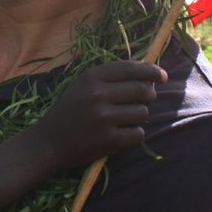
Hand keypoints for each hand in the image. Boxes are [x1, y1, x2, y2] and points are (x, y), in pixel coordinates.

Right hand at [33, 60, 166, 171]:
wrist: (49, 142)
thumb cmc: (69, 111)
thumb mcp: (82, 86)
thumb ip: (109, 78)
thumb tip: (148, 75)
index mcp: (91, 77)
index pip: (130, 69)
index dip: (150, 71)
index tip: (162, 75)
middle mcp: (98, 95)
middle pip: (141, 90)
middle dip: (149, 95)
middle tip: (145, 99)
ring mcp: (104, 118)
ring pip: (142, 112)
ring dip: (140, 116)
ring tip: (126, 119)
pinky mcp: (109, 139)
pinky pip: (138, 133)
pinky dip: (134, 133)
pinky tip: (122, 133)